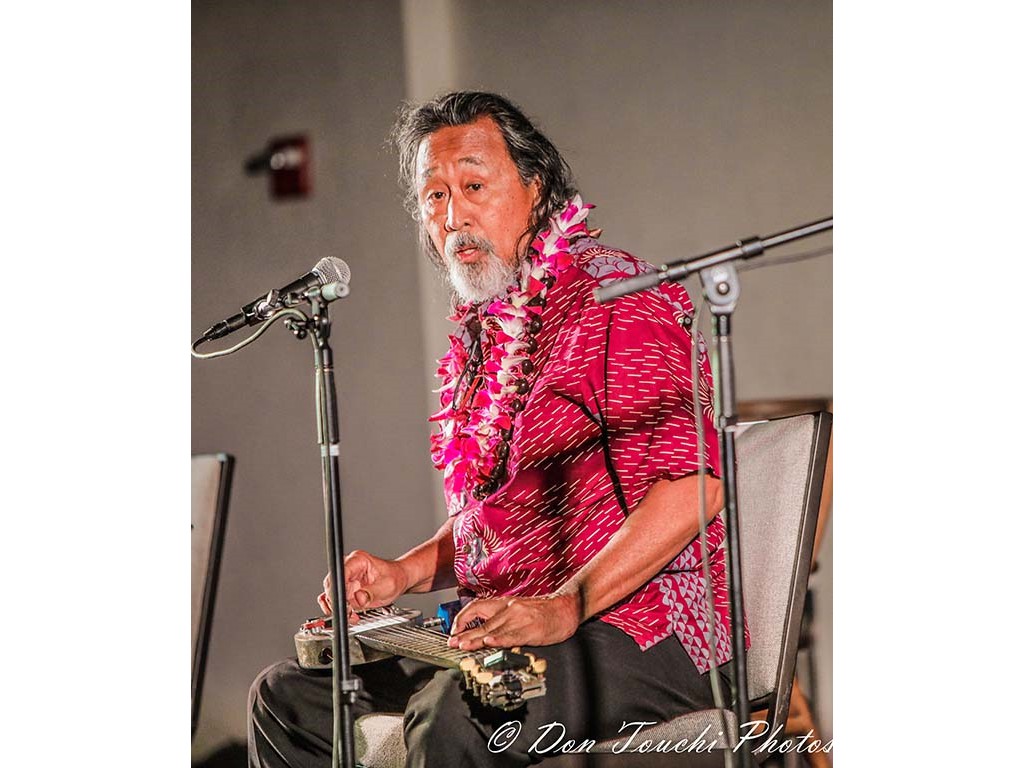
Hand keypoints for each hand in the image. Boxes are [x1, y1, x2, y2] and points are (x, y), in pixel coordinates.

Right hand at [317, 549, 409, 624]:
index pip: (340, 573)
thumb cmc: (396, 577)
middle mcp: (349, 567)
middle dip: (338, 602)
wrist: (400, 579)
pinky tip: (351, 615)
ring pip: (332, 594)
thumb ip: (373, 592)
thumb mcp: (388, 585)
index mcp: (358, 560)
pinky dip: (340, 609)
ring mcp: (347, 578)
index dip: (338, 590)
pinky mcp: (347, 589)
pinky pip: (336, 600)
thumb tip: (358, 598)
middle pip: (332, 584)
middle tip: (349, 612)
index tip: (343, 604)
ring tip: (353, 615)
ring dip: (340, 608)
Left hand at [446, 592, 581, 650]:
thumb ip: (502, 618)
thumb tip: (484, 631)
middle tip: (452, 642)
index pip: (476, 607)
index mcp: (505, 604)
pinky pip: (512, 635)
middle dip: (465, 633)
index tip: (455, 631)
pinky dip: (499, 639)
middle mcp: (509, 609)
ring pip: (493, 630)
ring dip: (476, 639)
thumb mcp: (519, 609)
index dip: (463, 619)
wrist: (566, 608)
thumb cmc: (544, 612)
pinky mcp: (531, 629)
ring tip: (463, 646)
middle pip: (482, 622)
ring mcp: (520, 618)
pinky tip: (489, 643)